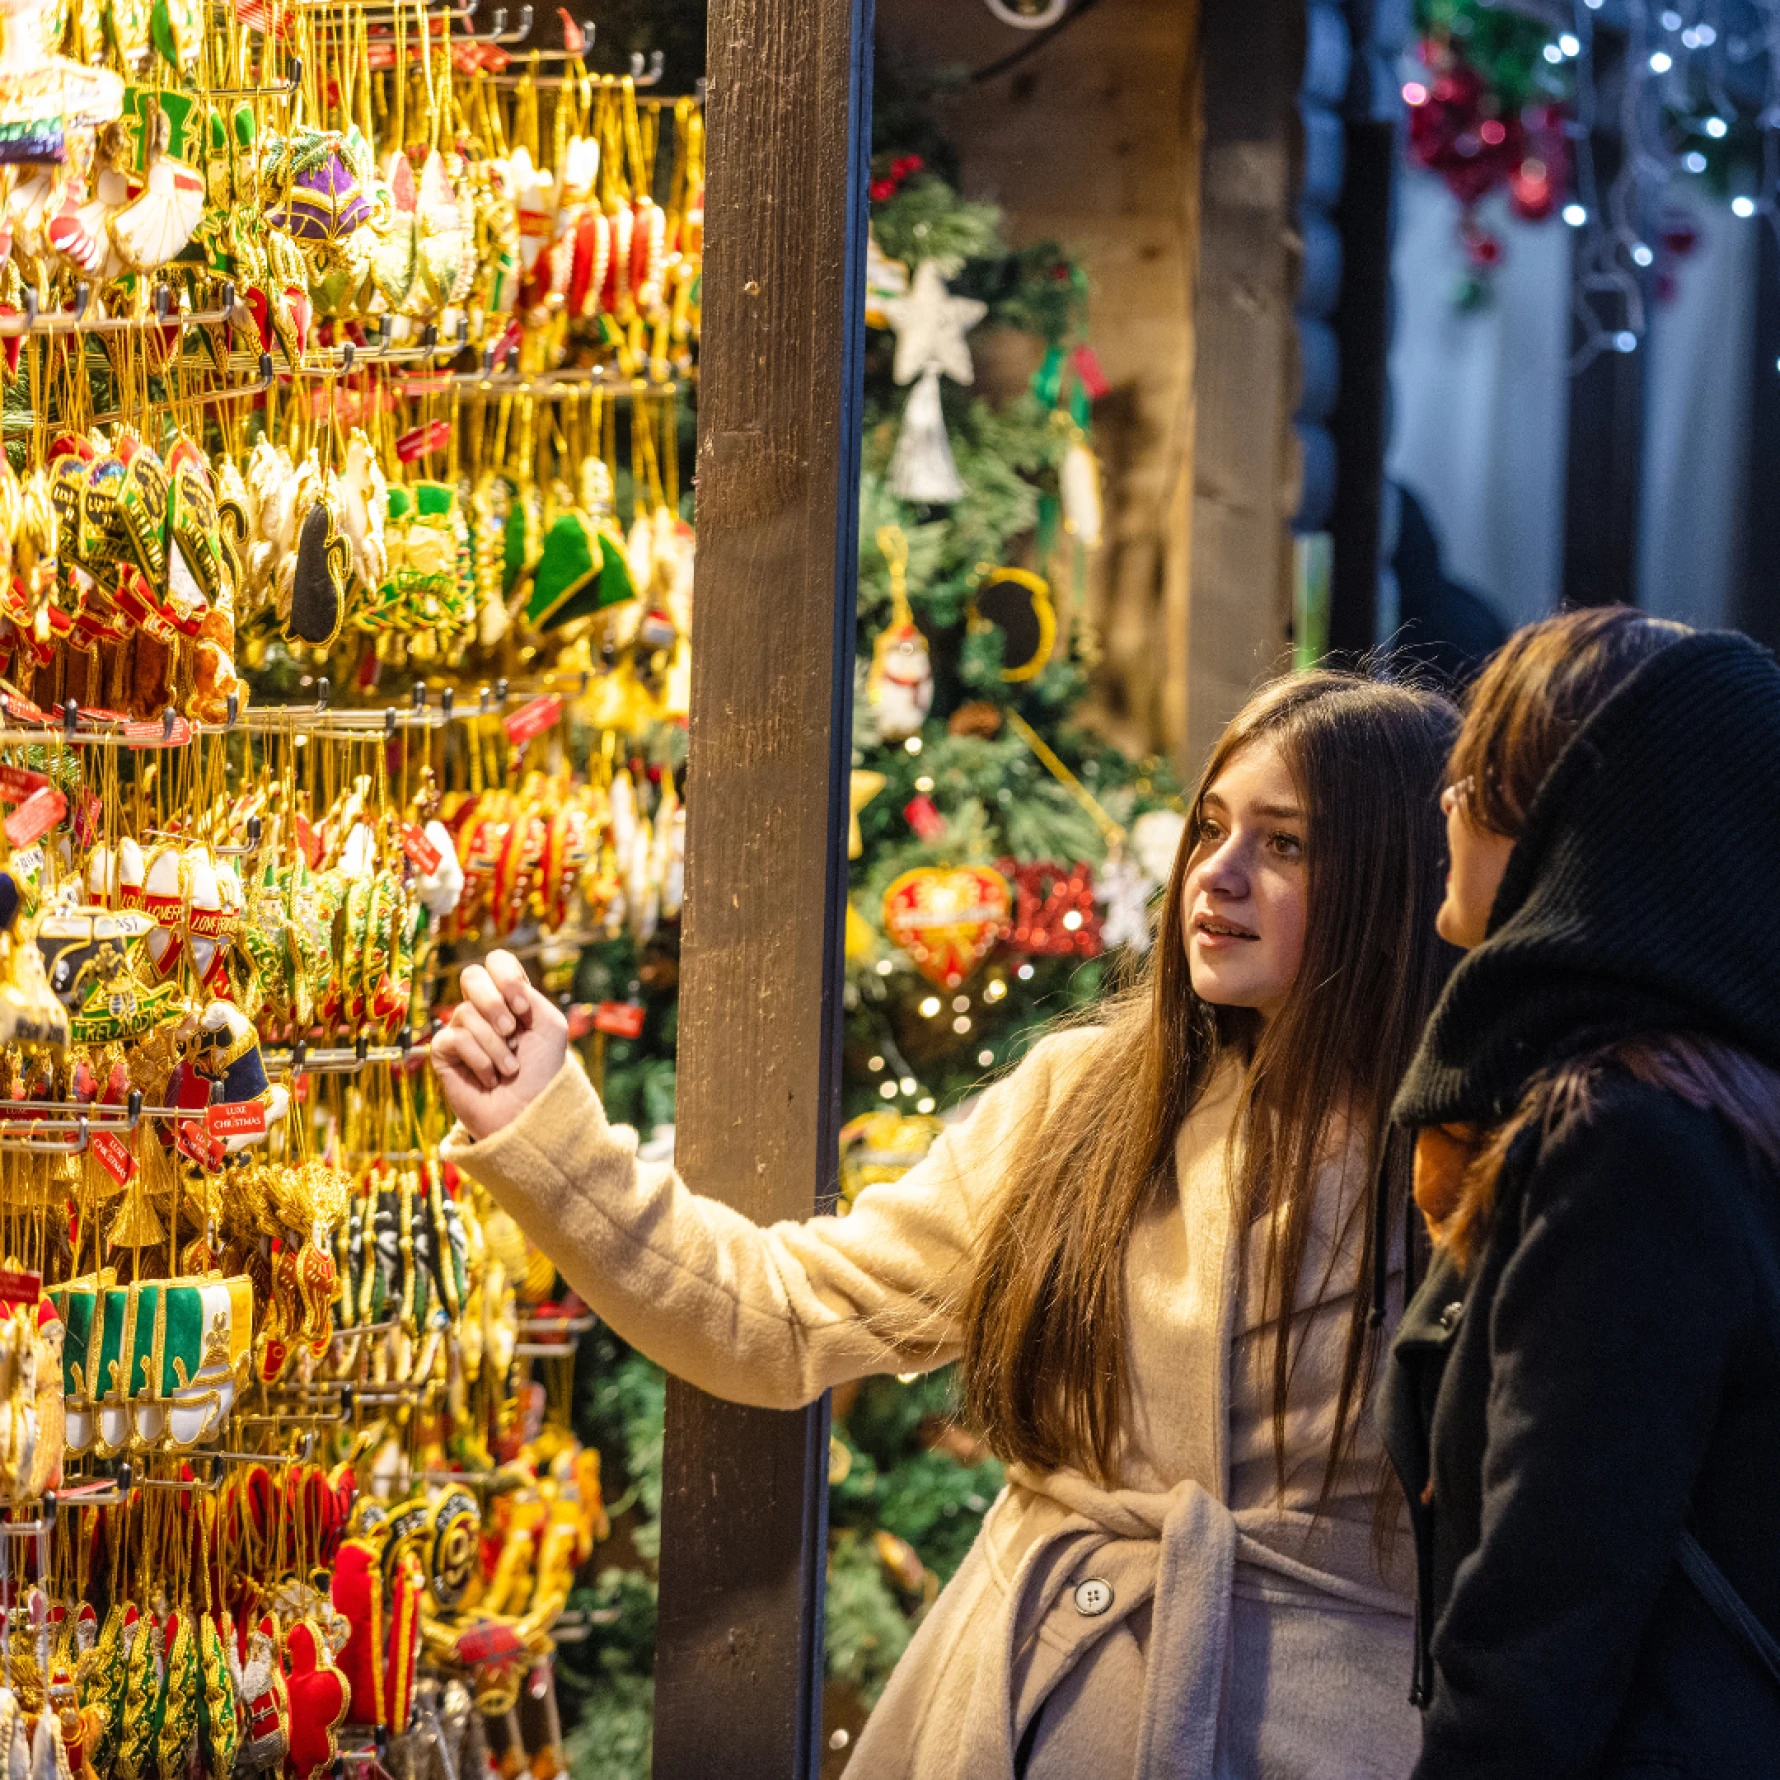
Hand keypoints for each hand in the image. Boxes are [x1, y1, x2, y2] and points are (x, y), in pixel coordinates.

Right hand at [431, 949, 568, 1140]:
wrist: (530, 1112)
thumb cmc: (543, 1070)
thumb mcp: (549, 1025)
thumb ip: (526, 995)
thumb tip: (496, 987)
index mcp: (510, 997)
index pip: (497, 962)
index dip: (507, 978)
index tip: (523, 1009)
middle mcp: (484, 1009)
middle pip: (471, 976)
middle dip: (494, 1004)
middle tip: (512, 1032)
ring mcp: (462, 1029)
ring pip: (467, 1013)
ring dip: (495, 1045)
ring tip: (509, 1069)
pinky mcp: (445, 1052)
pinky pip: (454, 1038)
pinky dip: (479, 1059)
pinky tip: (490, 1078)